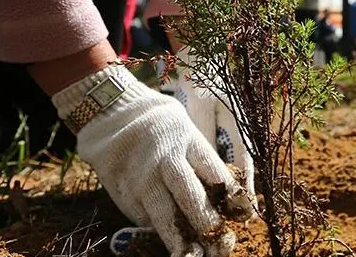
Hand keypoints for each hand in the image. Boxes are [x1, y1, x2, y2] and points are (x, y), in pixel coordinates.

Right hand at [52, 66, 252, 256]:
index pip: (214, 171)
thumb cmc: (160, 123)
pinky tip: (172, 244)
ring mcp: (142, 177)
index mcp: (187, 139)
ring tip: (194, 256)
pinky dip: (158, 232)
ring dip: (180, 239)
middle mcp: (165, 159)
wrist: (111, 113)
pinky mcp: (124, 191)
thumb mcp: (186, 126)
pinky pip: (143, 217)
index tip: (244, 214)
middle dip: (207, 223)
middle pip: (190, 196)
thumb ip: (203, 157)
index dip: (231, 196)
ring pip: (163, 214)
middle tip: (223, 245)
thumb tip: (227, 192)